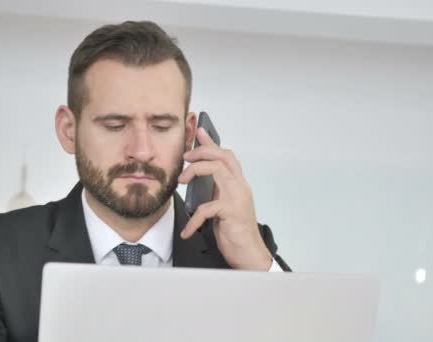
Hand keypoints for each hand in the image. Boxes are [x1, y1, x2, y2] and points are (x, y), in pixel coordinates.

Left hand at [178, 127, 272, 270]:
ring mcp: (237, 198)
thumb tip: (199, 181)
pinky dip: (193, 219)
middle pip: (222, 156)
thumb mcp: (223, 207)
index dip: (211, 143)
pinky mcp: (232, 212)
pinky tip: (187, 230)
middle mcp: (240, 187)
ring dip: (195, 170)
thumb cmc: (236, 232)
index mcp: (238, 185)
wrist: (250, 255)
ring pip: (217, 170)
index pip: (226, 156)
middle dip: (201, 151)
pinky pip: (207, 207)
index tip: (199, 131)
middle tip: (185, 158)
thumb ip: (216, 192)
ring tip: (182, 181)